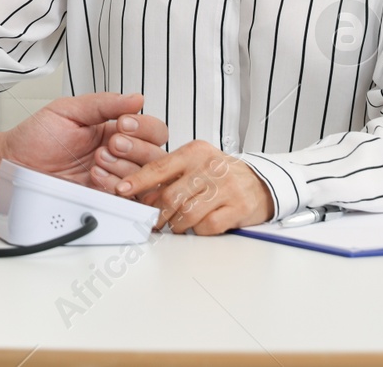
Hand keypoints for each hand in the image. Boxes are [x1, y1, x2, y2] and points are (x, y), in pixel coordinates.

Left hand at [0, 92, 168, 208]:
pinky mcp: (105, 201)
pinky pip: (129, 200)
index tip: (123, 124)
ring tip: (96, 162)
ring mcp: (114, 179)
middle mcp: (119, 155)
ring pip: (145, 178)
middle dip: (135, 148)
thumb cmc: (34, 138)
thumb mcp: (67, 110)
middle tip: (110, 145)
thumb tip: (135, 98)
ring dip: (123, 168)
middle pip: (156, 155)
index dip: (144, 127)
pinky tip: (95, 179)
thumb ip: (103, 103)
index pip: (152, 129)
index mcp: (114, 129)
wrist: (12, 166)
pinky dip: (116, 187)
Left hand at [112, 139, 273, 234]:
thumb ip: (169, 176)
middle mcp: (210, 166)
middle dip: (158, 214)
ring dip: (177, 225)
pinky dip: (199, 231)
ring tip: (177, 226)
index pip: (159, 167)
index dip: (138, 181)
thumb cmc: (220, 175)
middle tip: (154, 222)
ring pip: (188, 214)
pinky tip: (199, 226)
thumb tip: (142, 196)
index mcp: (194, 152)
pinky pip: (208, 226)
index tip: (121, 190)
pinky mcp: (240, 207)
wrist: (261, 183)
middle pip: (171, 196)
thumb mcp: (194, 164)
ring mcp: (227, 187)